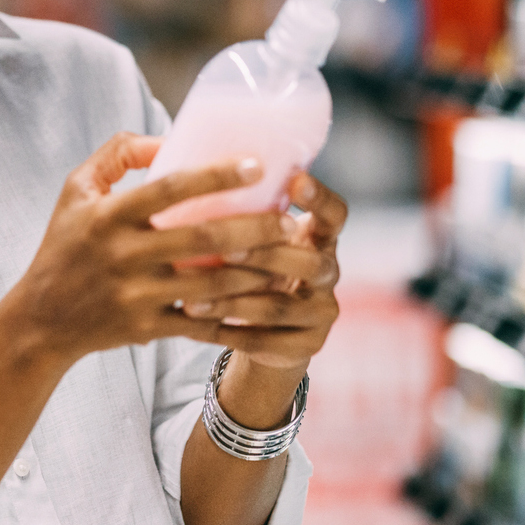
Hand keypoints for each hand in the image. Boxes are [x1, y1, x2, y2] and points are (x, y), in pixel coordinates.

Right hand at [5, 133, 301, 366]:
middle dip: (255, 230)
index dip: (216, 175)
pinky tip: (267, 306)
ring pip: (211, 286)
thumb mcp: (76, 190)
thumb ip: (118, 154)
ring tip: (290, 259)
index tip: (258, 166)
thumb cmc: (64, 246)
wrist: (40, 321)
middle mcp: (122, 256)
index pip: (169, 188)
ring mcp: (136, 296)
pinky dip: (237, 319)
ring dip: (257, 274)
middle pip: (202, 240)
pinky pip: (201, 326)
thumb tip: (171, 137)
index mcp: (108, 216)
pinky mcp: (146, 329)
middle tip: (291, 221)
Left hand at [174, 172, 343, 369]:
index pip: (335, 214)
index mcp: (320, 239)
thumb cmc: (255, 272)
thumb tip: (189, 178)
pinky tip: (194, 326)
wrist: (272, 337)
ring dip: (232, 302)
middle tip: (225, 249)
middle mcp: (328, 273)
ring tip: (190, 300)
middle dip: (265, 255)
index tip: (295, 179)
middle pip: (307, 263)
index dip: (320, 197)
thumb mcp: (257, 243)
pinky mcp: (307, 346)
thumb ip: (244, 219)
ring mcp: (322, 313)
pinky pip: (264, 341)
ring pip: (279, 308)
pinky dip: (226, 332)